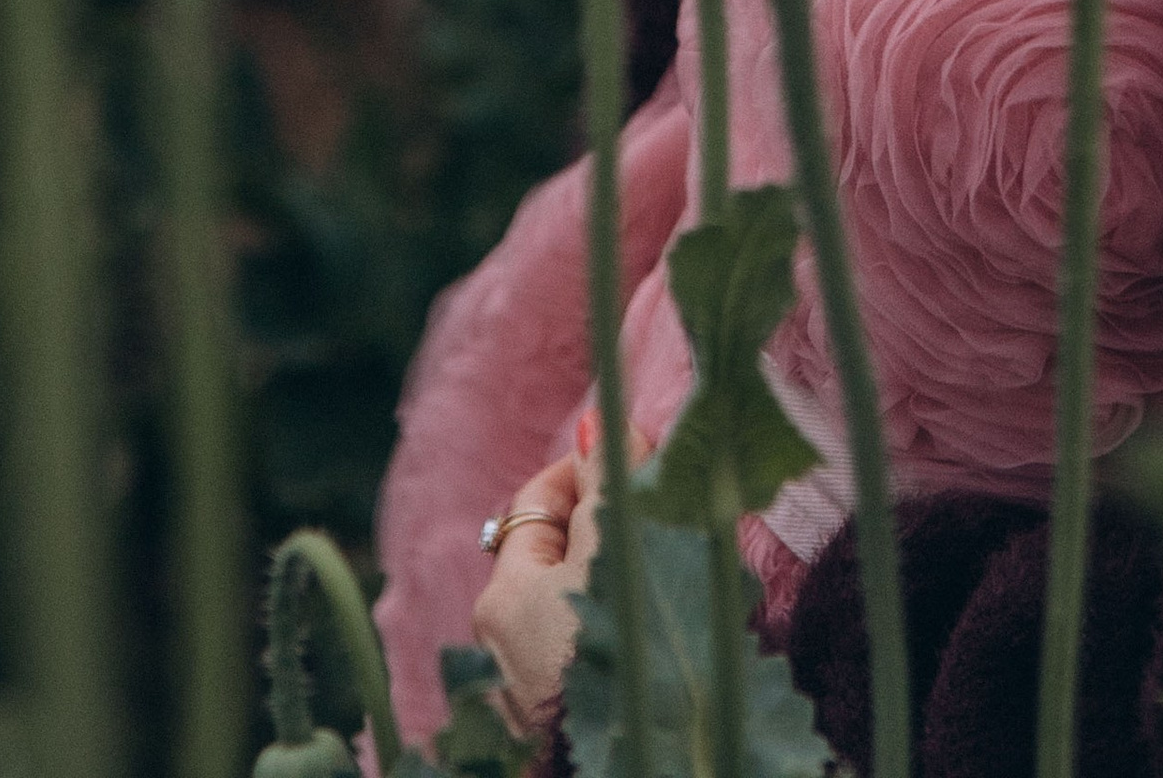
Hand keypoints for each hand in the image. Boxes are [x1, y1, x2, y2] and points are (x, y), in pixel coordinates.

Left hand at [469, 424, 652, 746]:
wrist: (648, 757)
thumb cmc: (627, 650)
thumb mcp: (621, 550)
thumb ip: (609, 484)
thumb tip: (596, 420)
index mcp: (503, 595)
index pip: (538, 501)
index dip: (588, 473)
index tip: (639, 463)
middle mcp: (496, 645)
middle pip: (553, 554)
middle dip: (605, 530)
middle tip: (662, 524)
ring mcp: (521, 691)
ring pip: (569, 605)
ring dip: (612, 581)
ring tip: (665, 579)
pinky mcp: (548, 724)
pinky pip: (575, 651)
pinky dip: (608, 631)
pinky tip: (650, 637)